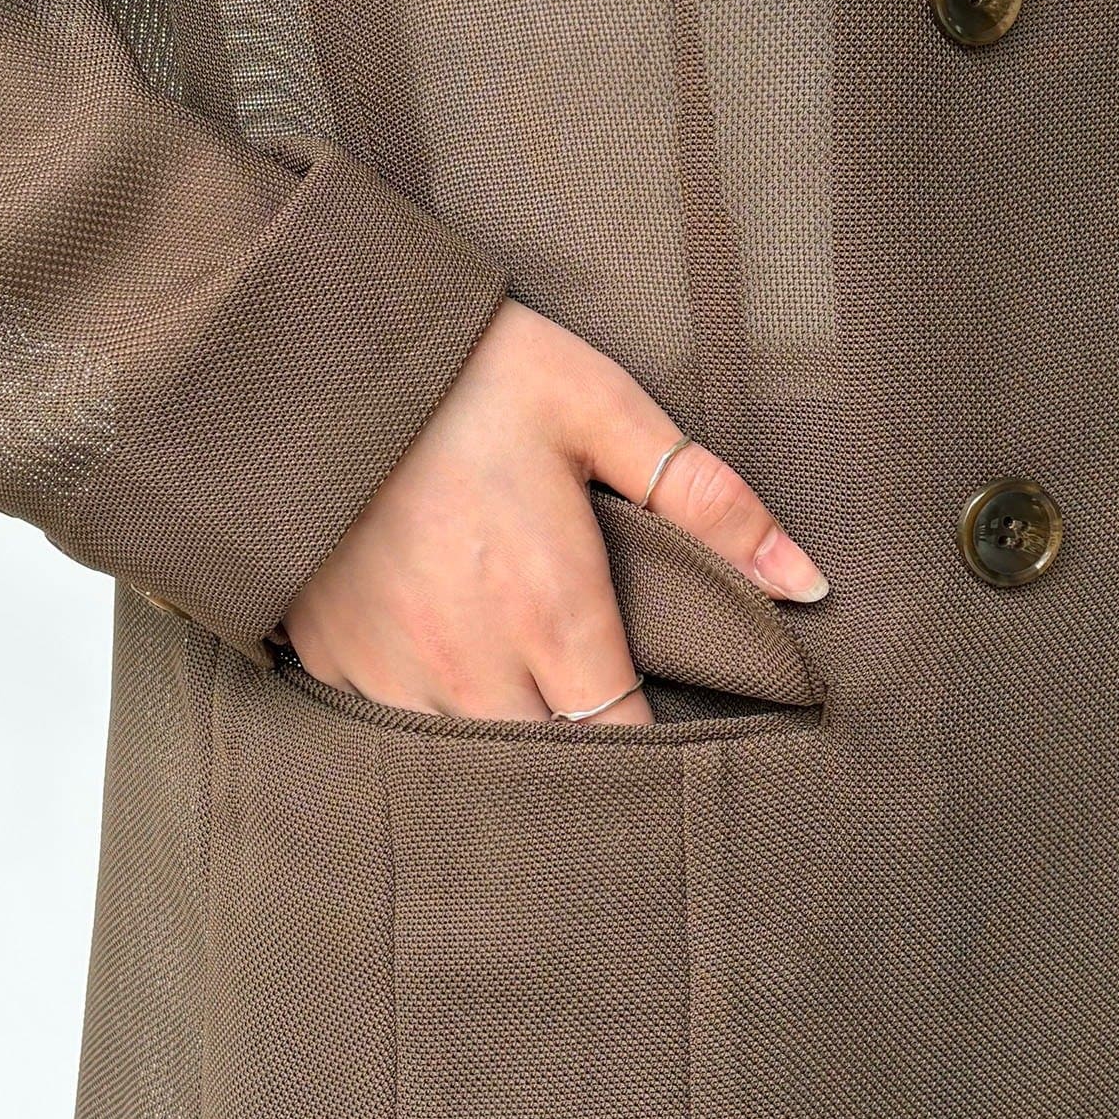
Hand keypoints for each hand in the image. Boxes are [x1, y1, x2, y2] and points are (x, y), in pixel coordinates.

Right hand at [277, 299, 827, 722]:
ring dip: (501, 748)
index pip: (623, 743)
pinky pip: (389, 730)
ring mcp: (391, 668)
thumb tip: (805, 582)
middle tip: (599, 724)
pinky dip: (422, 720)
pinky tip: (441, 673)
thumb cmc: (471, 374)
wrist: (313, 349)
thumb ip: (709, 502)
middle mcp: (470, 660)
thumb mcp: (601, 409)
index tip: (670, 740)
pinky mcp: (331, 658)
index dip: (654, 756)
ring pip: (463, 764)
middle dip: (582, 763)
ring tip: (522, 703)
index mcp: (552, 607)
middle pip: (547, 770)